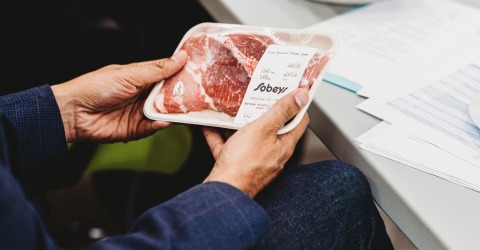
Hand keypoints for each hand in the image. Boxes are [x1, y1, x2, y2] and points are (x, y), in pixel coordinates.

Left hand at [51, 51, 187, 142]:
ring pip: (163, 113)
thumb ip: (157, 69)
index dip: (181, 74)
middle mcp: (142, 95)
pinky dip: (160, 125)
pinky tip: (165, 121)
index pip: (166, 75)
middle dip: (181, 96)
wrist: (73, 112)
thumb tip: (181, 57)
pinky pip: (153, 128)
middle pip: (168, 96)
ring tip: (186, 109)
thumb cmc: (96, 87)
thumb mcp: (130, 74)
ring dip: (173, 112)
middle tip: (198, 94)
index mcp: (140, 78)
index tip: (198, 73)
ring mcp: (139, 112)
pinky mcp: (135, 130)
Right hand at [202, 88, 309, 196]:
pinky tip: (211, 126)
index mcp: (283, 145)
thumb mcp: (264, 128)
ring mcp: (253, 161)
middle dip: (264, 112)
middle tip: (257, 96)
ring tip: (232, 110)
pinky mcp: (236, 165)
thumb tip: (301, 96)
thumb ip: (282, 111)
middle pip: (272, 128)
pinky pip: (229, 146)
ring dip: (240, 124)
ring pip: (249, 137)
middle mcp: (272, 154)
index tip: (289, 93)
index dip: (296, 105)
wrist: (223, 189)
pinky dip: (220, 136)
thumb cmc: (244, 163)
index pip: (298, 122)